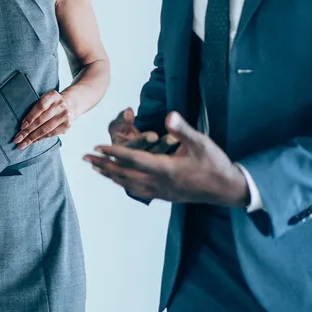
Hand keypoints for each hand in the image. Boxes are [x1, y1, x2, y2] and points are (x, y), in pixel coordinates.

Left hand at [14, 90, 73, 149]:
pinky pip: (51, 134)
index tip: (21, 126)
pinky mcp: (67, 125)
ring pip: (46, 129)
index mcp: (52, 96)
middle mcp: (60, 105)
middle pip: (41, 120)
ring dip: (32, 138)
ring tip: (22, 144)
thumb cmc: (50, 104)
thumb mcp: (43, 99)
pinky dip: (40, 138)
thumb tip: (21, 124)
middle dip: (27, 131)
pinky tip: (32, 141)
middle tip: (17, 139)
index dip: (30, 117)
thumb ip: (34, 107)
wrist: (68, 105)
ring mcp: (65, 115)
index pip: (40, 107)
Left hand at [84, 112, 248, 206]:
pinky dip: (123, 183)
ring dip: (110, 175)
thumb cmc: (215, 163)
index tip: (96, 147)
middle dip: (103, 164)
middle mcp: (159, 183)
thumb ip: (182, 129)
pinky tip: (117, 180)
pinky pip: (137, 190)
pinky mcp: (165, 196)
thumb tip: (168, 116)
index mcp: (166, 169)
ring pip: (128, 184)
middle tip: (84, 157)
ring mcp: (161, 192)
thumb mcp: (201, 142)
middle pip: (123, 174)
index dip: (113, 153)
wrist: (227, 189)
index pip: (132, 159)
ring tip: (95, 167)